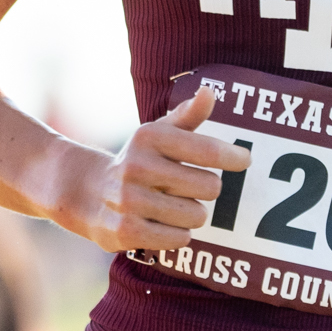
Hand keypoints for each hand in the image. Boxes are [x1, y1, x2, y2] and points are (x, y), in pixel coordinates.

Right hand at [67, 86, 252, 253]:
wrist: (86, 191)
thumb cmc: (138, 161)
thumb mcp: (158, 134)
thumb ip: (188, 115)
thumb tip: (210, 91)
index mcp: (149, 137)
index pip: (206, 149)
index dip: (232, 155)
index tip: (245, 159)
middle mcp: (138, 166)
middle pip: (210, 187)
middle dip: (205, 190)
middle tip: (186, 188)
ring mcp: (130, 199)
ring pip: (197, 216)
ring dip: (190, 215)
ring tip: (170, 207)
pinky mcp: (126, 230)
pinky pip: (180, 239)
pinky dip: (177, 235)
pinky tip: (160, 224)